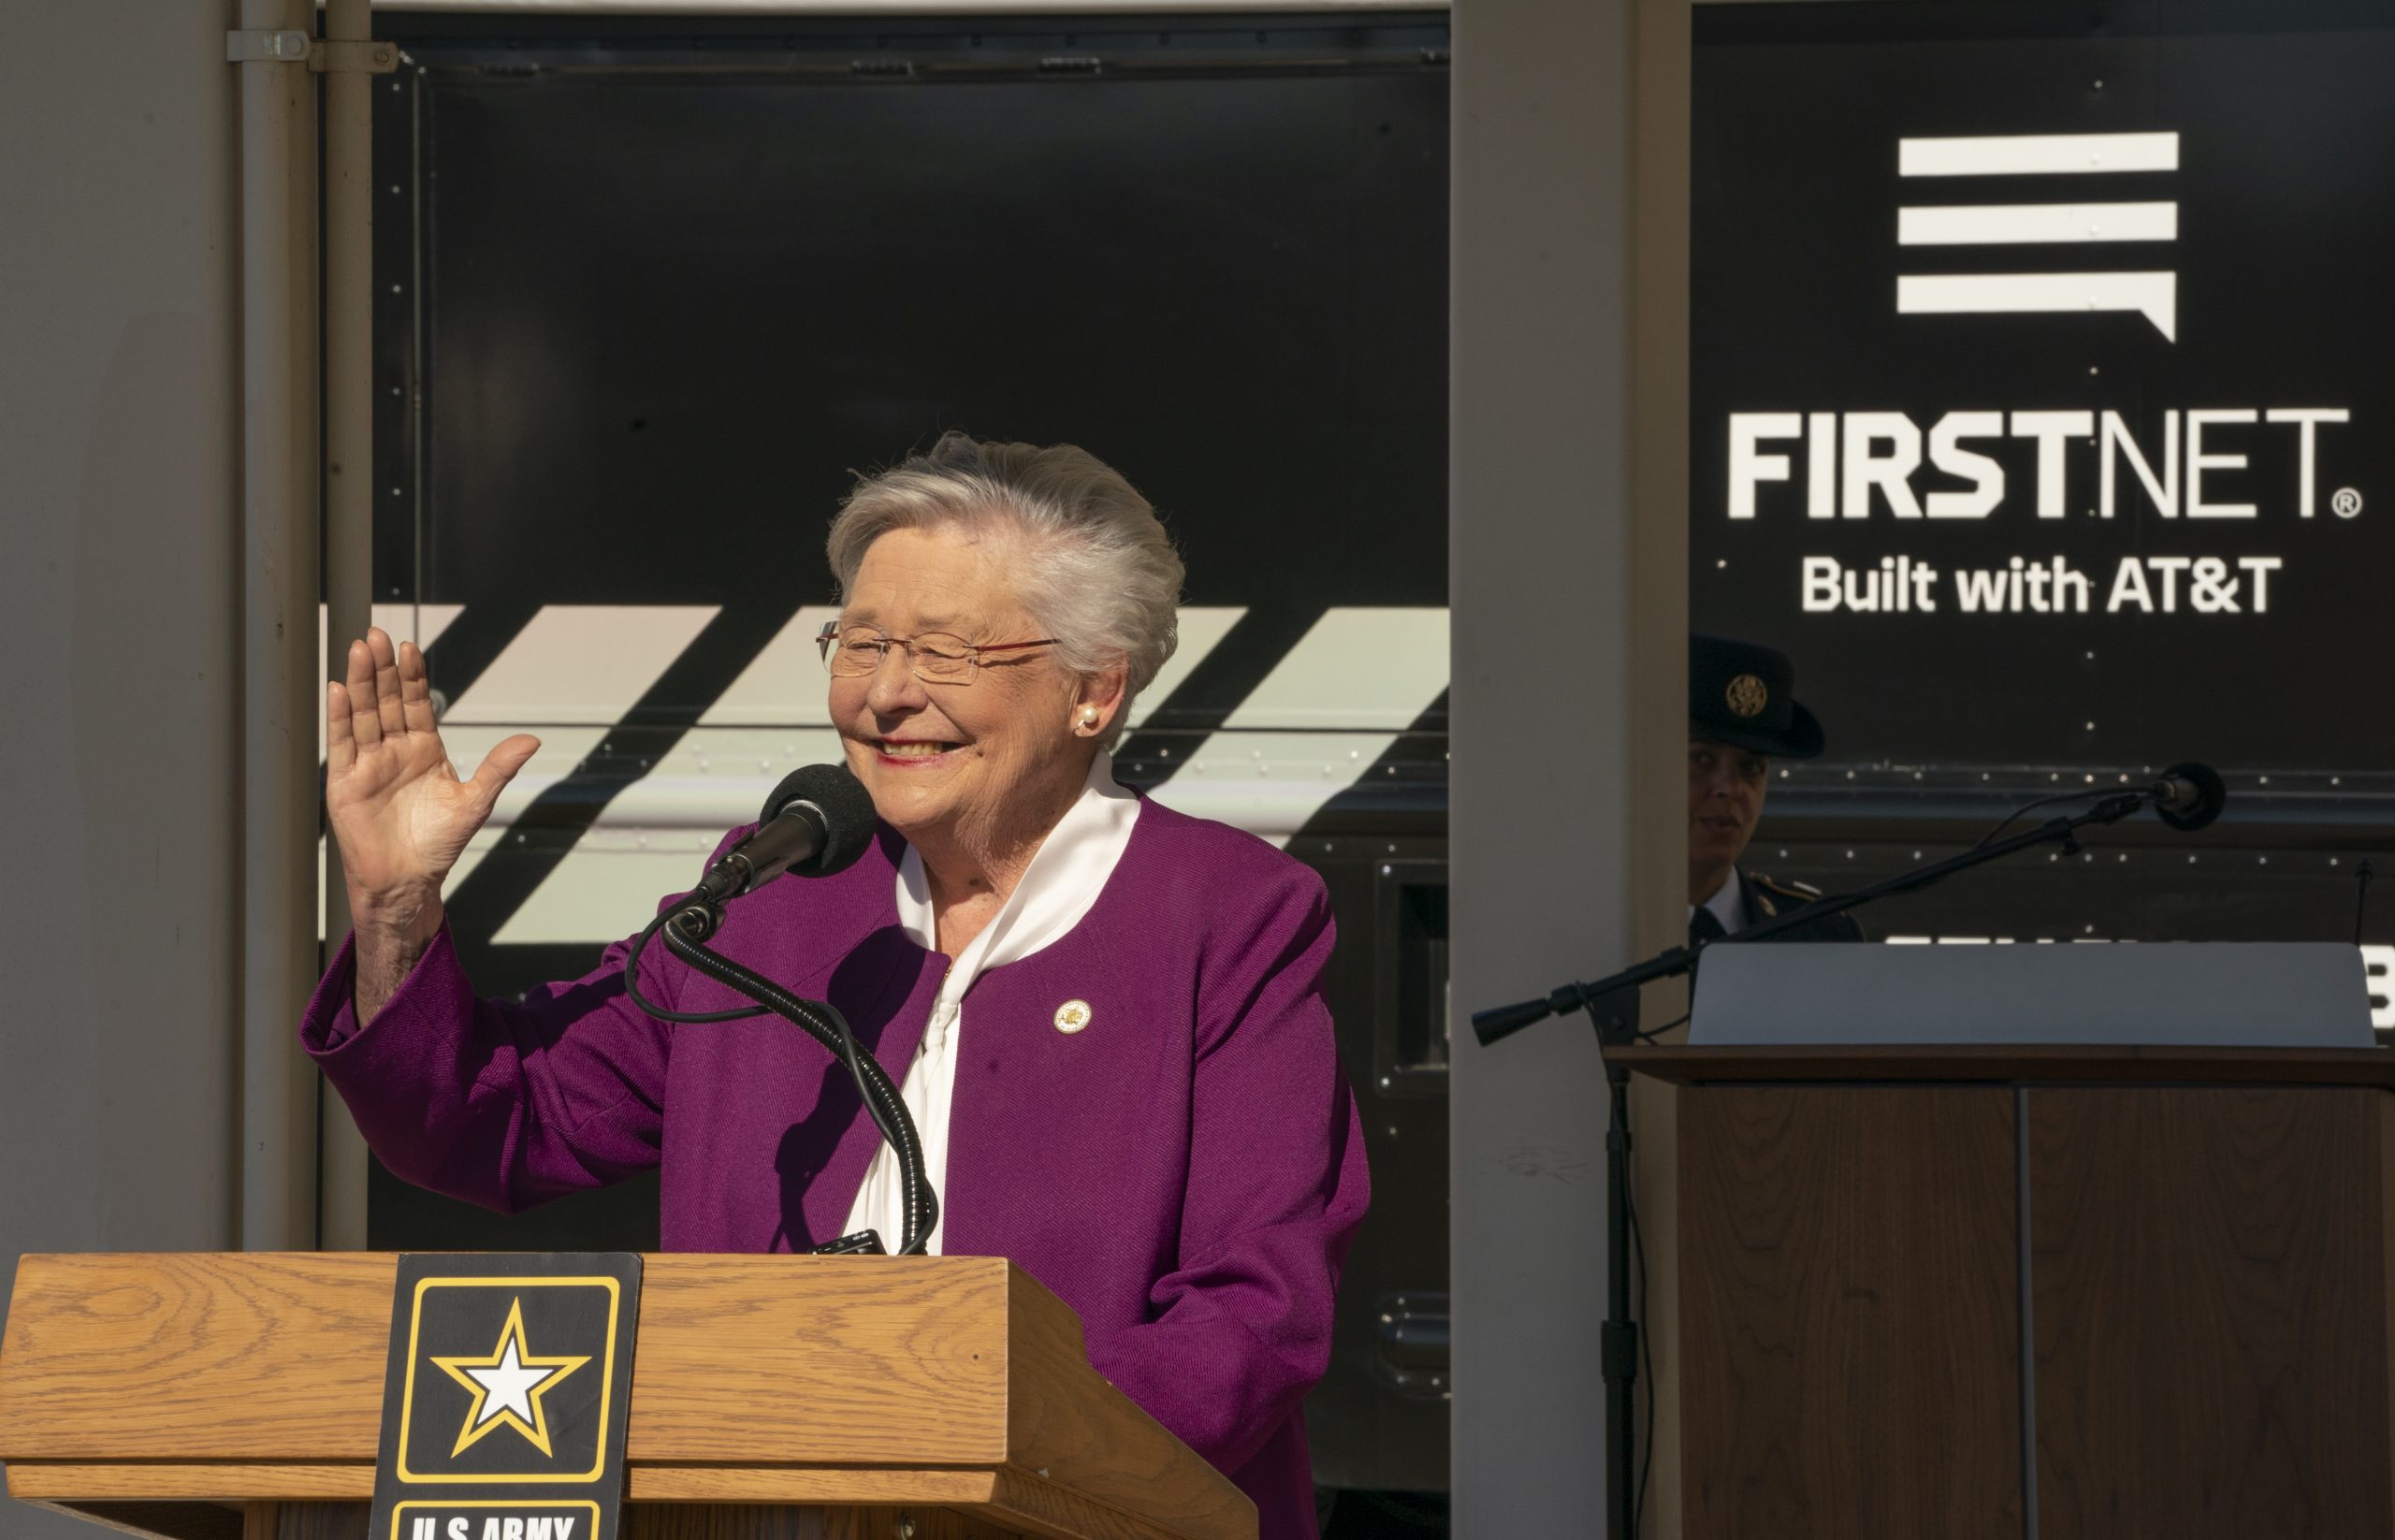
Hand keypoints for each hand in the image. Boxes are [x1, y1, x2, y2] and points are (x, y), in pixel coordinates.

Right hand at [326, 627, 537, 935]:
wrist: (407, 879)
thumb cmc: (438, 844)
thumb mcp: (475, 801)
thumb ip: (498, 767)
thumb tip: (532, 739)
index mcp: (425, 749)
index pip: (417, 703)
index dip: (413, 676)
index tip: (410, 648)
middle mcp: (394, 749)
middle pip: (387, 700)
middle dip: (383, 669)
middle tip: (378, 636)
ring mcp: (369, 762)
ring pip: (364, 714)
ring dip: (359, 683)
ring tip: (358, 649)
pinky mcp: (346, 780)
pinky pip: (343, 742)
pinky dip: (340, 716)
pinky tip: (338, 690)